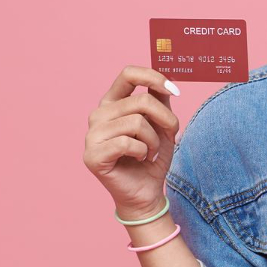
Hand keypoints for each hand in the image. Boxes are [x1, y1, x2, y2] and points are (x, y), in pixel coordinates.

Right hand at [84, 65, 181, 216]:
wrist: (145, 192)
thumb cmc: (152, 157)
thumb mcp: (162, 125)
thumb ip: (160, 101)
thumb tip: (165, 81)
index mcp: (112, 103)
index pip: (128, 74)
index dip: (153, 77)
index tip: (174, 91)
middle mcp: (98, 115)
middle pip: (141, 101)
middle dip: (166, 119)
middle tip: (170, 136)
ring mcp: (92, 135)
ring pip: (137, 122)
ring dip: (154, 140)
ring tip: (151, 151)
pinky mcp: (92, 155)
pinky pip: (127, 143)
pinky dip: (143, 152)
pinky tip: (140, 159)